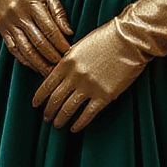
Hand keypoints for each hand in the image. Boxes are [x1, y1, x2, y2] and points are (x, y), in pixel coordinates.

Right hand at [0, 0, 72, 75]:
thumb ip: (58, 9)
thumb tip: (69, 32)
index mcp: (31, 3)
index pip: (50, 31)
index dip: (62, 45)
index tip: (72, 54)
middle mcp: (18, 14)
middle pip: (39, 44)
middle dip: (53, 58)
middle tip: (64, 68)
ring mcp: (7, 22)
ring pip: (25, 50)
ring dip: (39, 64)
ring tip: (51, 73)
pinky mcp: (0, 26)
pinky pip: (13, 48)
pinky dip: (24, 59)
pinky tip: (34, 65)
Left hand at [32, 20, 146, 131]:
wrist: (130, 39)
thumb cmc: (108, 37)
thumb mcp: (81, 45)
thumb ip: (69, 60)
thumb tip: (60, 72)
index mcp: (67, 62)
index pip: (47, 85)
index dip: (39, 97)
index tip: (36, 105)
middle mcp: (75, 77)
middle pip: (55, 99)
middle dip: (48, 111)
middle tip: (46, 118)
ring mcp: (89, 87)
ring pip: (68, 109)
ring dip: (60, 119)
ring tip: (57, 125)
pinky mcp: (104, 96)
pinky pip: (88, 114)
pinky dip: (79, 123)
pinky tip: (74, 128)